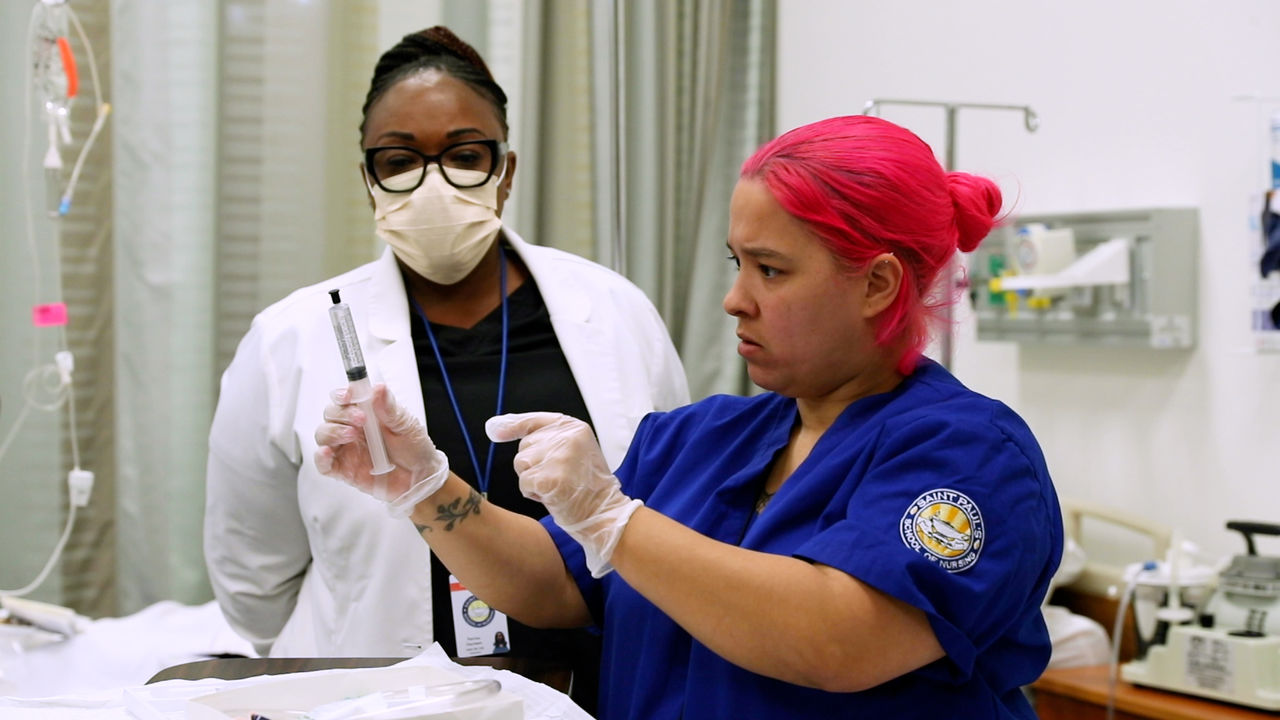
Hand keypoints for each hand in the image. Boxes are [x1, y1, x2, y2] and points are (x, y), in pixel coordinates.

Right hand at [315, 383, 448, 516]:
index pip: (345, 398)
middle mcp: (352, 428)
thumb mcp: (406, 425)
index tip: (349, 396)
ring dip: (332, 431)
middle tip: (360, 419)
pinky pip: (324, 464)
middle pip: (331, 414)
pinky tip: (326, 452)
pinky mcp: (343, 469)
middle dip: (341, 413)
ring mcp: (346, 449)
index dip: (343, 394)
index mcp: (366, 413)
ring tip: (351, 435)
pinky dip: (320, 458)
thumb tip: (378, 388)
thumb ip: (389, 408)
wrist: (421, 477)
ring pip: (323, 435)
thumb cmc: (414, 447)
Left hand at [486, 412, 640, 576]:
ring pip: (521, 464)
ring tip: (557, 485)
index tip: (494, 430)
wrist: (604, 512)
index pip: (534, 420)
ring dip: (532, 479)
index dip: (512, 426)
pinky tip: (553, 495)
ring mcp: (560, 457)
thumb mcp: (572, 450)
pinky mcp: (551, 479)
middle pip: (524, 446)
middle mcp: (568, 437)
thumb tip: (492, 427)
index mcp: (575, 427)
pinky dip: (533, 493)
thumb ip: (539, 436)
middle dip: (533, 464)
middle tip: (558, 475)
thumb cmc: (585, 484)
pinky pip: (524, 482)